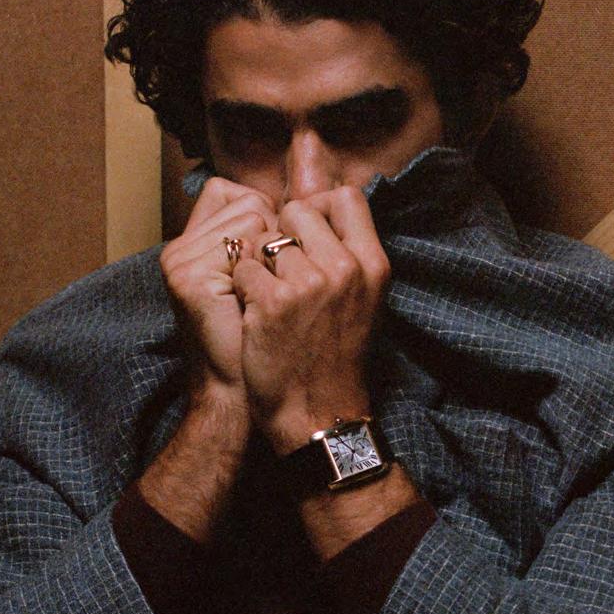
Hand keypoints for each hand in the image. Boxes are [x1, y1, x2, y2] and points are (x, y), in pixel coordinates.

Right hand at [159, 177, 278, 400]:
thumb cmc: (259, 341)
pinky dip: (263, 272)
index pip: (228, 191)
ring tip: (258, 296)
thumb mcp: (254, 282)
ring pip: (251, 217)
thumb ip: (258, 239)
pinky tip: (252, 303)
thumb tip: (301, 200)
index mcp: (188, 245)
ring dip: (272, 256)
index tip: (270, 264)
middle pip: (247, 201)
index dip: (262, 219)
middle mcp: (178, 249)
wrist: (238, 393)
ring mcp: (180, 262)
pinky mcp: (189, 278)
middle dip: (273, 238)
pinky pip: (247, 244)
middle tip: (268, 287)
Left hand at [230, 185, 390, 452]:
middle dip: (282, 234)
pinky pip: (243, 268)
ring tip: (267, 299)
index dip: (318, 208)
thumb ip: (347, 256)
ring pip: (265, 240)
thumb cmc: (334, 360)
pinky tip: (253, 314)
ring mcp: (308, 284)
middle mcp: (344, 269)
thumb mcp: (362, 301)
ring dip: (258, 265)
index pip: (346, 198)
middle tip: (279, 271)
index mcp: (373, 265)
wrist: (318, 415)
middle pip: (299, 210)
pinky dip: (240, 288)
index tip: (304, 235)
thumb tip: (319, 207)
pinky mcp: (272, 303)